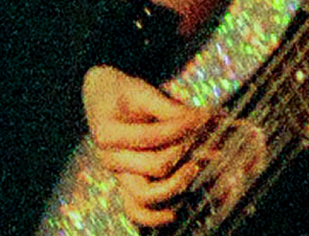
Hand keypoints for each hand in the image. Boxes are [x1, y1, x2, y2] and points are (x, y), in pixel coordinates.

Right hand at [82, 65, 211, 227]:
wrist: (100, 97)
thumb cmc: (122, 93)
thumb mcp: (142, 92)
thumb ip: (171, 109)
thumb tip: (207, 120)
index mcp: (107, 135)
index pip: (153, 137)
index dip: (183, 126)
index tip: (205, 115)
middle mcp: (110, 160)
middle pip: (155, 166)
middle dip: (184, 150)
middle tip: (202, 135)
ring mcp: (119, 175)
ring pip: (144, 198)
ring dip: (175, 186)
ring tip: (195, 168)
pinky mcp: (127, 184)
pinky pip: (136, 210)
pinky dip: (153, 217)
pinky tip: (174, 212)